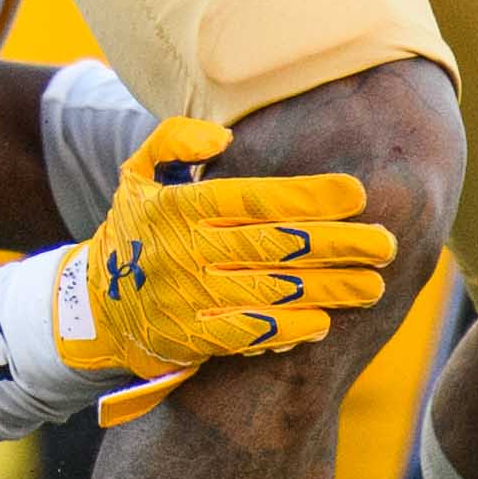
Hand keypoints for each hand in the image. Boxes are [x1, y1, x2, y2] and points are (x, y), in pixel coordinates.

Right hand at [41, 120, 401, 378]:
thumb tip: (223, 138)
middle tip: (385, 244)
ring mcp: (186, 299)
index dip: (307, 196)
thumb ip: (175, 142)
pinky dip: (285, 331)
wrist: (92, 307)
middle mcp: (183, 252)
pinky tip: (323, 323)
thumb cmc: (135, 231)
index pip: (253, 199)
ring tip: (372, 285)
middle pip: (274, 246)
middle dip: (337, 245)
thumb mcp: (139, 174)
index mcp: (177, 206)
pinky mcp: (189, 340)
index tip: (356, 193)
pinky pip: (245, 336)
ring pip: (269, 292)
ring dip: (326, 290)